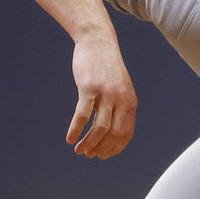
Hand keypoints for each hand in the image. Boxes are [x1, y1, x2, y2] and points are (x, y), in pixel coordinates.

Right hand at [67, 37, 136, 158]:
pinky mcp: (89, 89)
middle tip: (89, 155)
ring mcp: (106, 94)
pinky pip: (83, 115)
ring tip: (79, 151)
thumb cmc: (106, 68)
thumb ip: (117, 107)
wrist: (98, 42)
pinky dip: (76, 130)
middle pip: (114, 134)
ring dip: (89, 143)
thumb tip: (109, 129)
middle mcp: (121, 100)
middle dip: (102, 149)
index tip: (103, 156)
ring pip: (100, 128)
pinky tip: (70, 138)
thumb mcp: (119, 88)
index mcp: (130, 102)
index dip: (115, 148)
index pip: (126, 133)